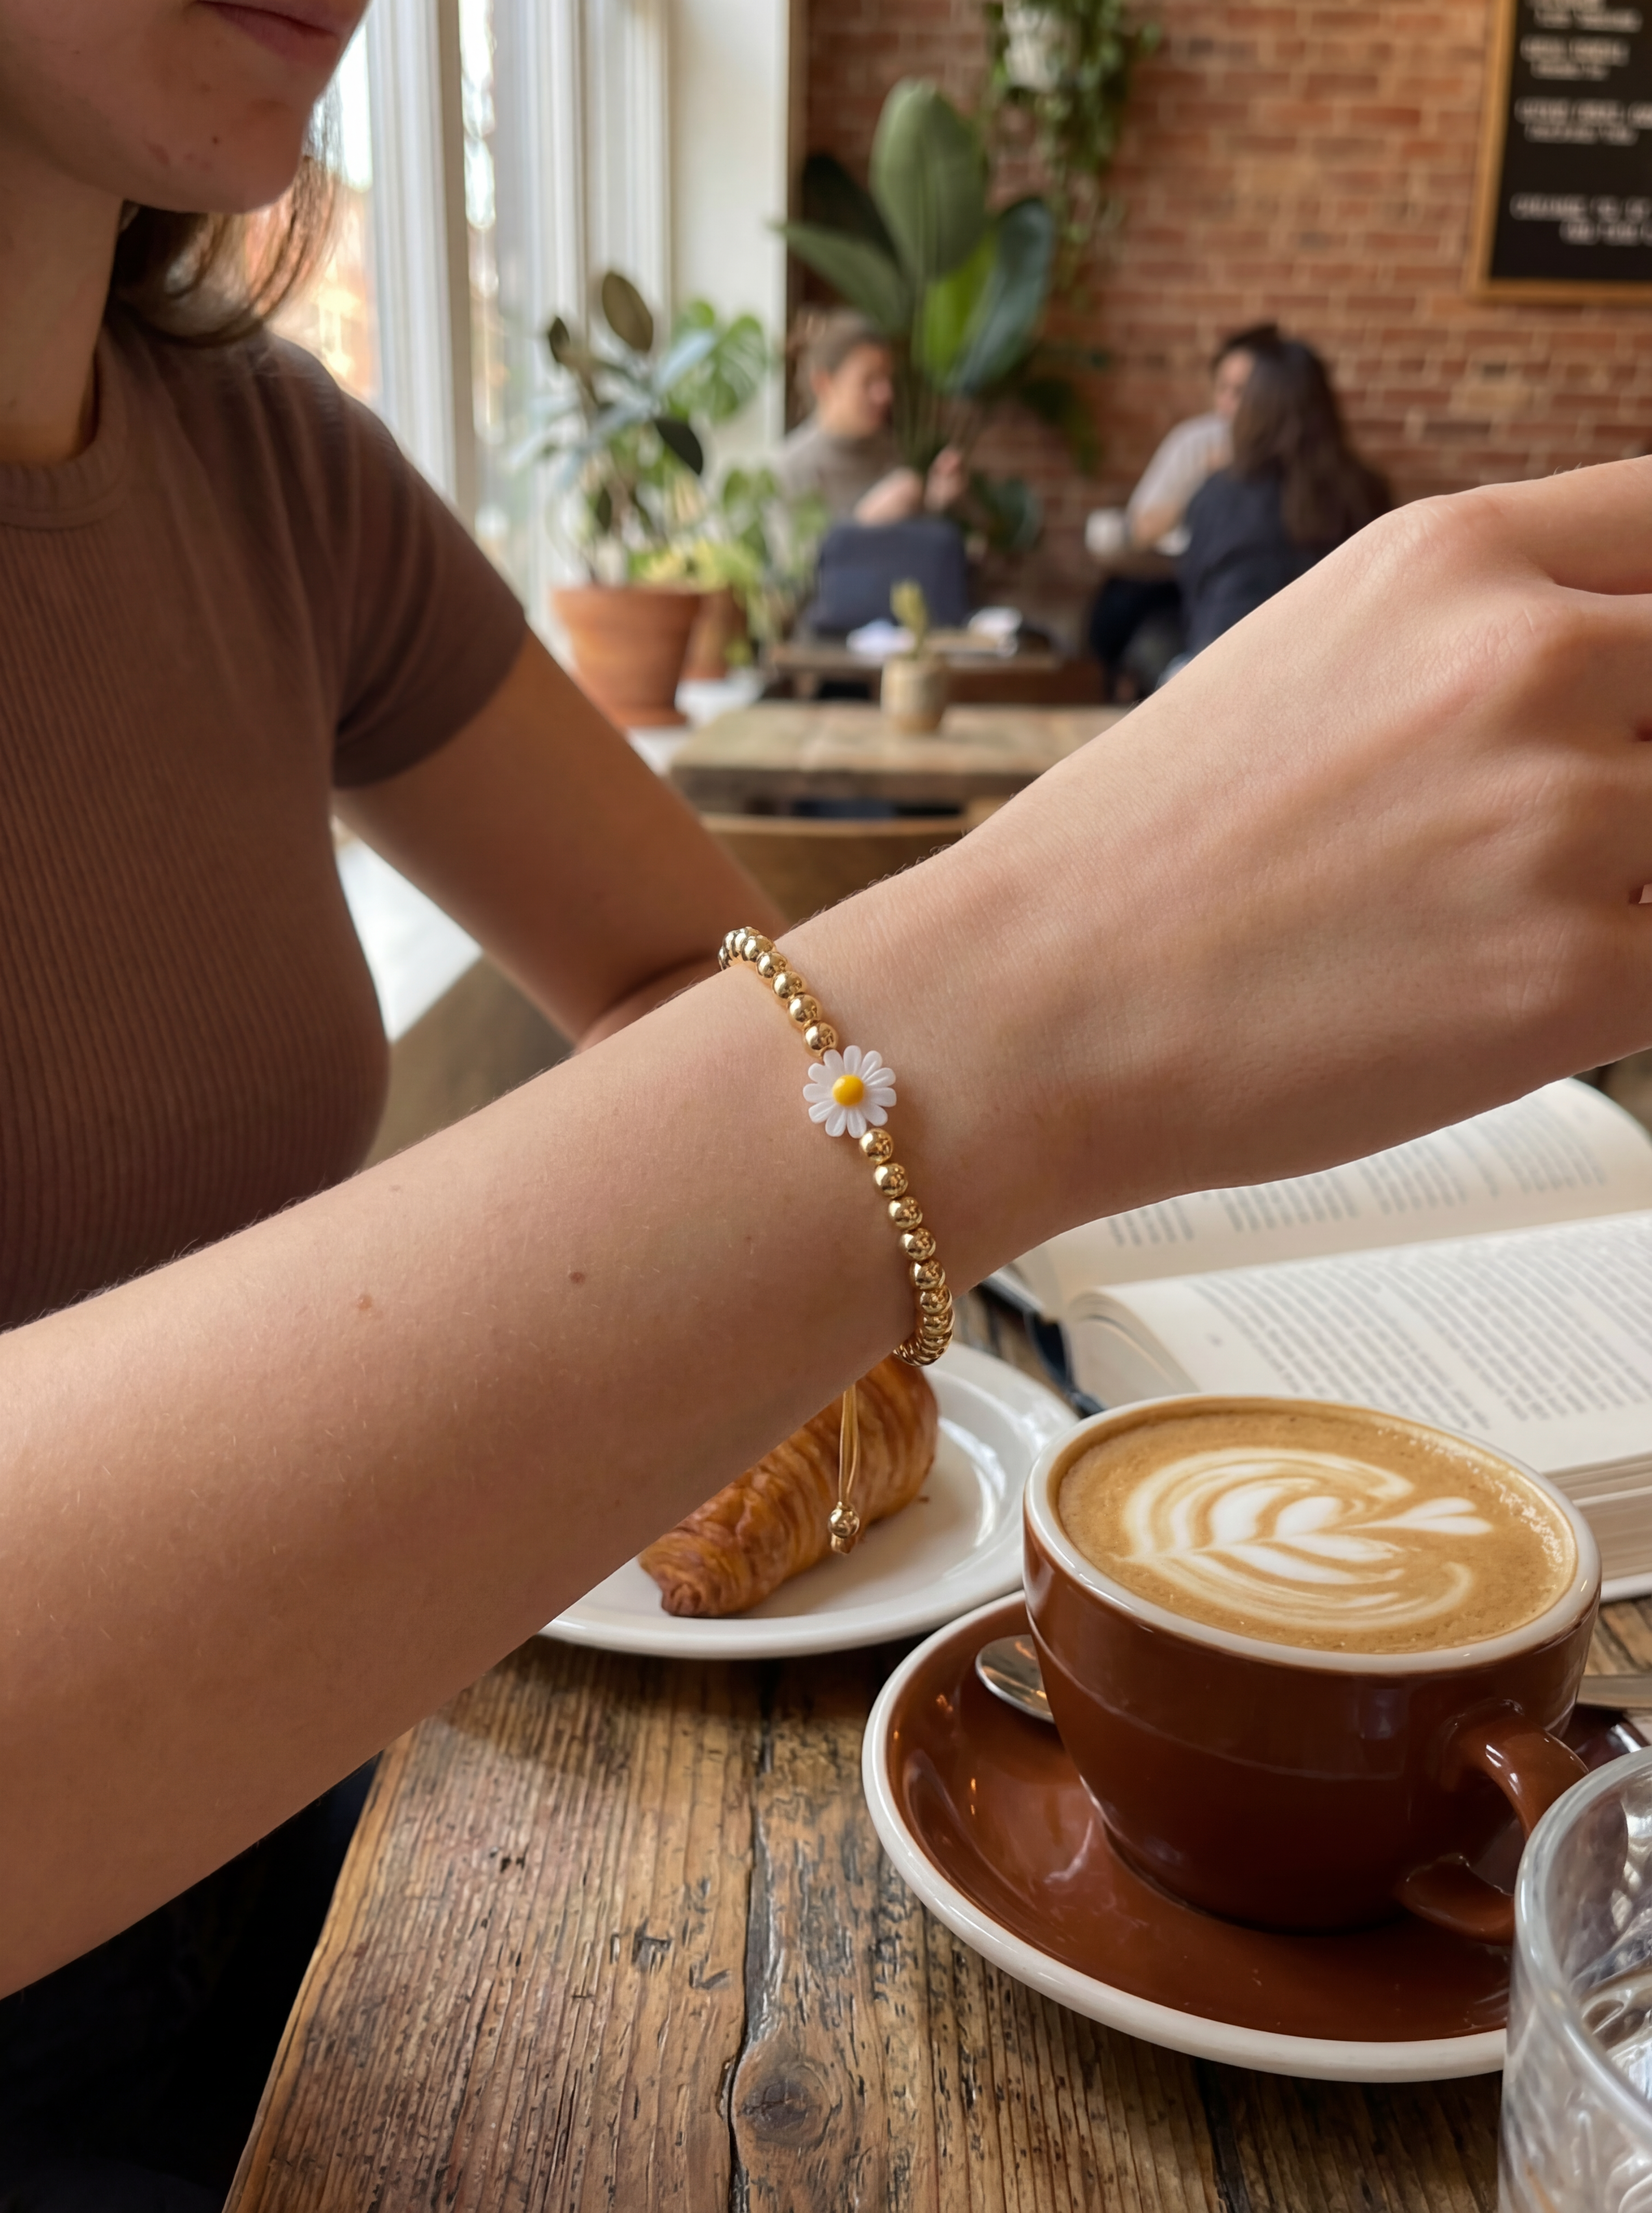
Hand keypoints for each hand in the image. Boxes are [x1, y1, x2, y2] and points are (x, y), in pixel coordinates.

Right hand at [811, 459, 1651, 1240]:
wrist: (1029, 1008)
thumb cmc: (1139, 860)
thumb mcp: (1310, 662)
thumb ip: (1475, 643)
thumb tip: (1613, 681)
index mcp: (1456, 558)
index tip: (1636, 694)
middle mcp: (1526, 659)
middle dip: (1639, 763)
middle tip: (1561, 832)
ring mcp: (1561, 817)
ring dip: (1625, 883)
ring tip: (1491, 924)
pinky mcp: (1572, 980)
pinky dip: (1616, 987)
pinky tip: (1511, 999)